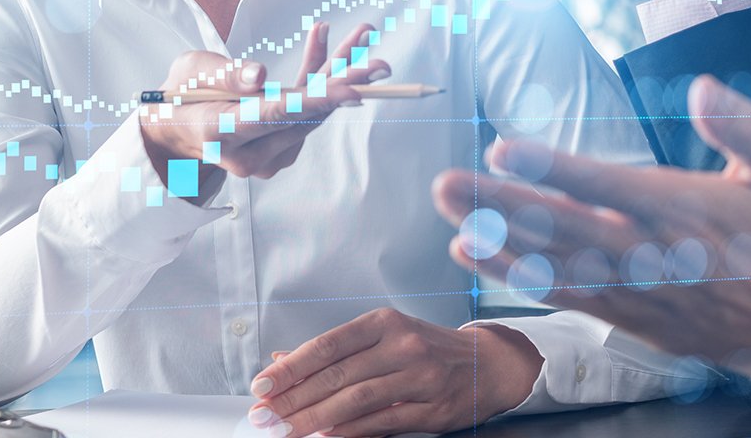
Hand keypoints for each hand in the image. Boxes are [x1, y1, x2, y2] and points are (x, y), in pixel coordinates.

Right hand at [136, 22, 386, 198]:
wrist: (177, 128)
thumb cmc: (181, 93)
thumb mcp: (193, 72)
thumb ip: (226, 74)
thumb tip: (261, 75)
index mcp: (220, 132)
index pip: (274, 115)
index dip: (315, 100)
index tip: (352, 90)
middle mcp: (247, 153)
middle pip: (304, 114)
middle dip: (344, 82)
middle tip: (382, 64)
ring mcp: (265, 158)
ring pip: (312, 111)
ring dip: (339, 73)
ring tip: (362, 34)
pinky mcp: (279, 151)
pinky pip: (306, 112)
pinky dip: (320, 80)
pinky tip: (325, 44)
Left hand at [245, 308, 540, 436]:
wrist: (488, 365)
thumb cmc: (429, 349)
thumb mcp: (384, 337)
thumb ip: (336, 351)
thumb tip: (282, 359)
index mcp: (385, 323)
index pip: (328, 345)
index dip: (291, 366)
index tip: (262, 385)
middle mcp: (401, 345)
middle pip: (336, 375)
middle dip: (293, 398)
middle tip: (264, 415)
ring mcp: (418, 377)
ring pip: (354, 400)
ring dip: (313, 419)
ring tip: (284, 431)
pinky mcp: (429, 409)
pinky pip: (380, 423)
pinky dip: (347, 432)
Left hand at [432, 75, 750, 390]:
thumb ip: (742, 127)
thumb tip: (704, 86)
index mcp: (679, 207)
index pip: (605, 183)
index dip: (551, 166)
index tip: (502, 146)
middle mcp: (647, 249)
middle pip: (560, 224)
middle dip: (499, 202)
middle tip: (445, 182)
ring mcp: (630, 286)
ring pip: (551, 261)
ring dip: (494, 237)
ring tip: (447, 214)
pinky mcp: (622, 311)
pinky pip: (559, 293)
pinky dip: (514, 274)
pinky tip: (474, 252)